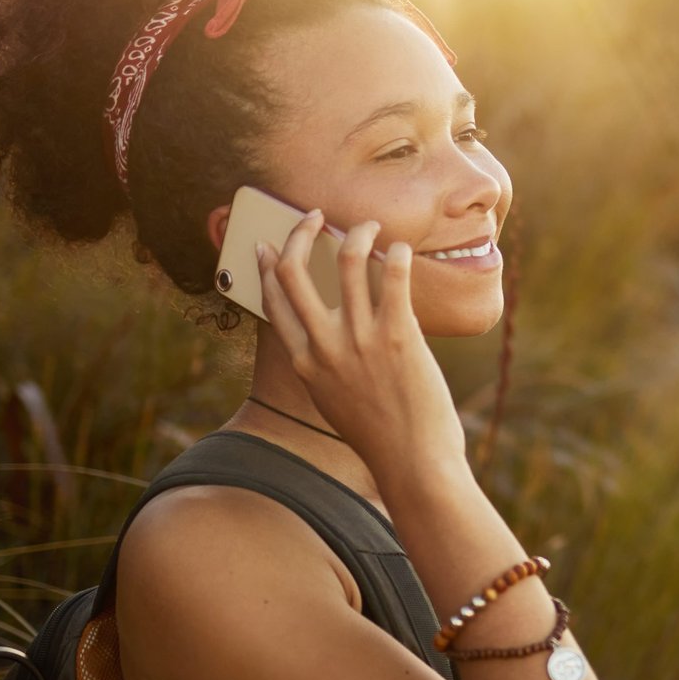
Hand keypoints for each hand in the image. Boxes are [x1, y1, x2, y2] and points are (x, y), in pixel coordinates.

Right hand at [255, 208, 467, 477]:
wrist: (413, 463)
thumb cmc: (382, 437)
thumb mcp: (338, 401)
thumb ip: (329, 368)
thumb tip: (333, 340)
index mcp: (306, 363)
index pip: (273, 302)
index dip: (265, 267)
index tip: (267, 244)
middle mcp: (325, 346)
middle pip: (294, 272)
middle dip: (300, 234)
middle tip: (314, 216)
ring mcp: (360, 339)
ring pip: (348, 261)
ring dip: (358, 233)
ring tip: (371, 226)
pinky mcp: (398, 335)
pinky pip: (392, 276)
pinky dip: (395, 254)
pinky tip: (401, 249)